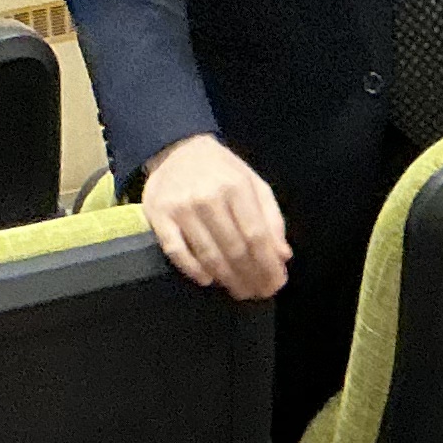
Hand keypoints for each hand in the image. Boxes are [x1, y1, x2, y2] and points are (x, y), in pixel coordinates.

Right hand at [135, 134, 290, 299]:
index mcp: (236, 187)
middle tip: (259, 293)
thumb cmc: (222, 171)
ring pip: (208, 254)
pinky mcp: (159, 217)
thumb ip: (271, 218)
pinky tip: (207, 280)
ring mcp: (181, 208)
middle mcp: (209, 198)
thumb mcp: (254, 184)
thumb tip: (283, 255)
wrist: (177, 150)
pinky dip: (193, 270)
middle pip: (234, 249)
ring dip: (227, 278)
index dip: (267, 264)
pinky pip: (176, 251)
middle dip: (250, 276)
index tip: (276, 283)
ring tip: (239, 290)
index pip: (256, 235)